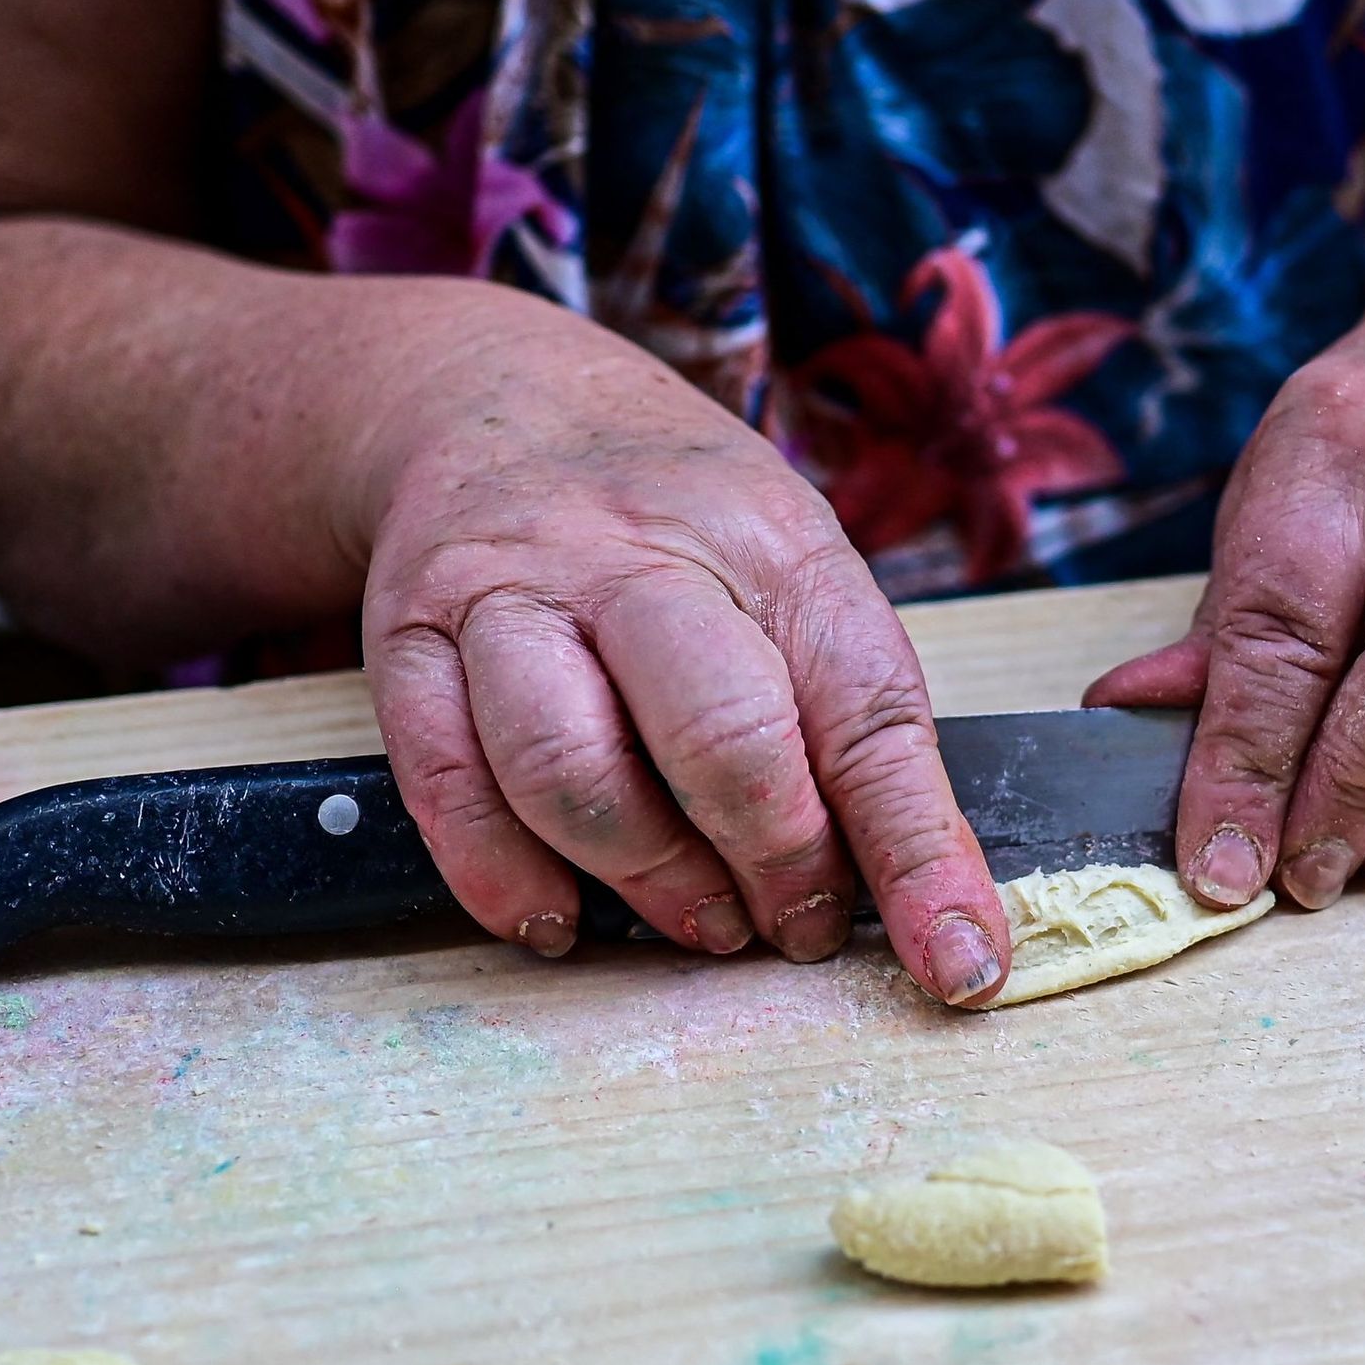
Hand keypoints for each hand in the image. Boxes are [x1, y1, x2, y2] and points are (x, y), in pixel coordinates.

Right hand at [356, 287, 1012, 1003]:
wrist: (495, 404)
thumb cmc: (677, 519)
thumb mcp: (793, 570)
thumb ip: (849, 719)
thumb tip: (932, 900)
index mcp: (767, 542)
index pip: (864, 712)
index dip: (916, 853)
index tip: (956, 960)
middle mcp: (631, 558)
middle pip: (719, 735)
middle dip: (776, 861)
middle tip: (796, 925)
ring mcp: (509, 597)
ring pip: (570, 770)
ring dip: (649, 880)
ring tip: (700, 920)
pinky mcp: (408, 643)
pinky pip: (448, 787)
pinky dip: (506, 878)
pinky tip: (560, 917)